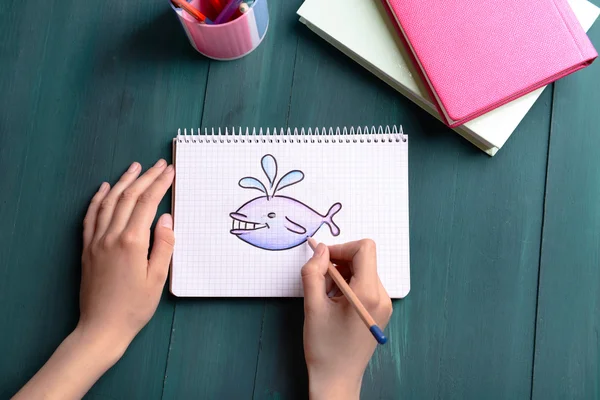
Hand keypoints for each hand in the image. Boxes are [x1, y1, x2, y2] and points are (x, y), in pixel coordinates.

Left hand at [14, 160, 175, 399]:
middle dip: (145, 178)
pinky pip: (91, 216)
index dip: (160, 184)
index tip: (170, 171)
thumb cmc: (135, 306)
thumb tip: (167, 217)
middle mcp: (111, 235)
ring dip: (123, 182)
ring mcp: (96, 240)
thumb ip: (164, 244)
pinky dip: (98, 199)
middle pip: (129, 197)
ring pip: (109, 202)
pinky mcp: (87, 247)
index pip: (147, 203)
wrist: (101, 327)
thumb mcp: (158, 278)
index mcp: (132, 242)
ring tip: (135, 167)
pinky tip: (105, 188)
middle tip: (158, 164)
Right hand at [301, 239, 392, 399]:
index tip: (322, 260)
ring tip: (326, 296)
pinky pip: (366, 284)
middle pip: (364, 259)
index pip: (364, 249)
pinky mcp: (380, 311)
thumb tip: (320, 250)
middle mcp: (382, 296)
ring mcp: (384, 304)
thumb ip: (313, 272)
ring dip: (342, 275)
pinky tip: (335, 303)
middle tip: (320, 281)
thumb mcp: (312, 306)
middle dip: (339, 263)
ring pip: (363, 271)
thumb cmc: (324, 347)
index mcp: (368, 293)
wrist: (337, 379)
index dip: (341, 248)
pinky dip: (348, 285)